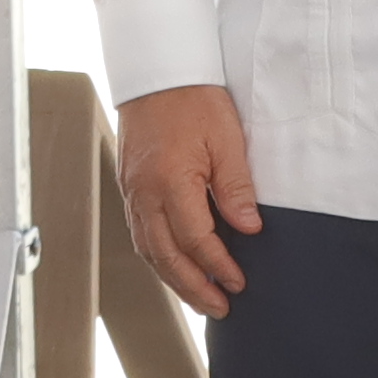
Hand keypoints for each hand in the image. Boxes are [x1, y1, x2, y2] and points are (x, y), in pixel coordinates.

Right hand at [118, 82, 263, 319]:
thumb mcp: (226, 138)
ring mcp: (132, 191)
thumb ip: (236, 186)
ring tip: (198, 296)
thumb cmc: (193, 98)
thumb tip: (248, 228)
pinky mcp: (128, 185)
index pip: (196, 240)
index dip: (219, 266)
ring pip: (148, 249)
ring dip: (173, 278)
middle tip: (219, 308)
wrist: (156, 70)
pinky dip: (157, 256)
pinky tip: (174, 265)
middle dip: (193, 287)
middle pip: (165, 256)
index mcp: (170, 182)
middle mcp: (144, 193)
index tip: (239, 283)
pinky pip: (140, 232)